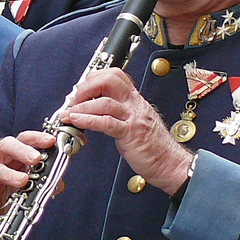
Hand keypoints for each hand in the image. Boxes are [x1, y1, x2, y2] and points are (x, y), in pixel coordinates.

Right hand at [0, 130, 54, 239]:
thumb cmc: (7, 197)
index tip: (50, 141)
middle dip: (22, 150)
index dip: (36, 138)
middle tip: (36, 158)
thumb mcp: (28, 188)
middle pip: (6, 146)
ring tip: (23, 180)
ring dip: (9, 173)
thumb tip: (58, 183)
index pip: (23, 140)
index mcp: (12, 156)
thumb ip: (44, 183)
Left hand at [60, 68, 193, 194]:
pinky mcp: (130, 134)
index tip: (80, 89)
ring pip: (104, 102)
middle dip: (86, 87)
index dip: (94, 77)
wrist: (170, 164)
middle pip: (109, 80)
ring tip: (68, 114)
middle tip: (73, 100)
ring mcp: (133, 118)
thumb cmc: (153, 146)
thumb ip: (117, 112)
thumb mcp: (134, 121)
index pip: (114, 75)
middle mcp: (134, 105)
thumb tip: (92, 108)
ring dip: (81, 107)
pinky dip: (87, 120)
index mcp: (134, 100)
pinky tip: (76, 122)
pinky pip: (106, 122)